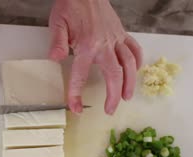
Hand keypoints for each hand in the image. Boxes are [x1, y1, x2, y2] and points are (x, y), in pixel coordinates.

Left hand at [49, 0, 142, 114]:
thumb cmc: (71, 6)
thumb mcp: (58, 23)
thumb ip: (57, 42)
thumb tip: (55, 58)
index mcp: (87, 45)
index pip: (80, 75)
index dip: (77, 94)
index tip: (76, 108)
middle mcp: (104, 45)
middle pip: (114, 74)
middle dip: (113, 95)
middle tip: (111, 110)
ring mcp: (115, 39)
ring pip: (129, 64)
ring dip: (130, 83)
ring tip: (127, 97)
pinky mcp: (121, 33)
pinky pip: (134, 49)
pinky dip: (137, 61)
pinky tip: (135, 71)